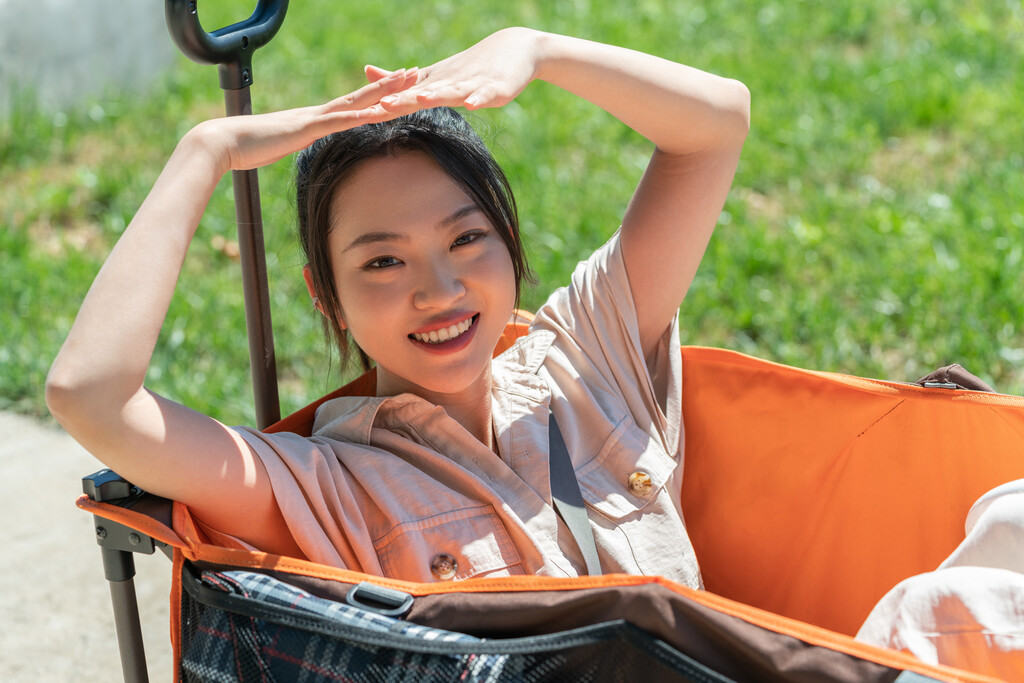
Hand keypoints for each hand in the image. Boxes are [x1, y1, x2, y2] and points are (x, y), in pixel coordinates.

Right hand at [195, 68, 418, 173]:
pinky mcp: (305, 129)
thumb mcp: (285, 146)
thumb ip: (300, 143)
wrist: (224, 143)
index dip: (377, 93)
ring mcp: (313, 119)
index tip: (399, 83)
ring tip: (406, 81)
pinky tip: (377, 113)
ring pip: (355, 103)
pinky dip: (359, 117)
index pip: (353, 103)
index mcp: (315, 118)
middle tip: (415, 71)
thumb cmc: (250, 147)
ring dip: (382, 93)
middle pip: (361, 96)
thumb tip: (308, 146)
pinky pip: (337, 122)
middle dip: (390, 84)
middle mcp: (318, 113)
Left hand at [367, 28, 542, 113]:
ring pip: (452, 91)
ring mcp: (472, 84)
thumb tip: (367, 71)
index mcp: (433, 83)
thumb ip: (402, 79)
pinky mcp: (496, 88)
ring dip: (437, 95)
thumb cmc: (472, 66)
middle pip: (423, 93)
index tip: (360, 114)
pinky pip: (486, 94)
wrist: (516, 49)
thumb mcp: (435, 75)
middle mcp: (449, 82)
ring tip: (422, 99)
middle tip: (381, 106)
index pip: (405, 96)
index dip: (384, 105)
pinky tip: (472, 103)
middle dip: (403, 100)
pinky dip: (479, 98)